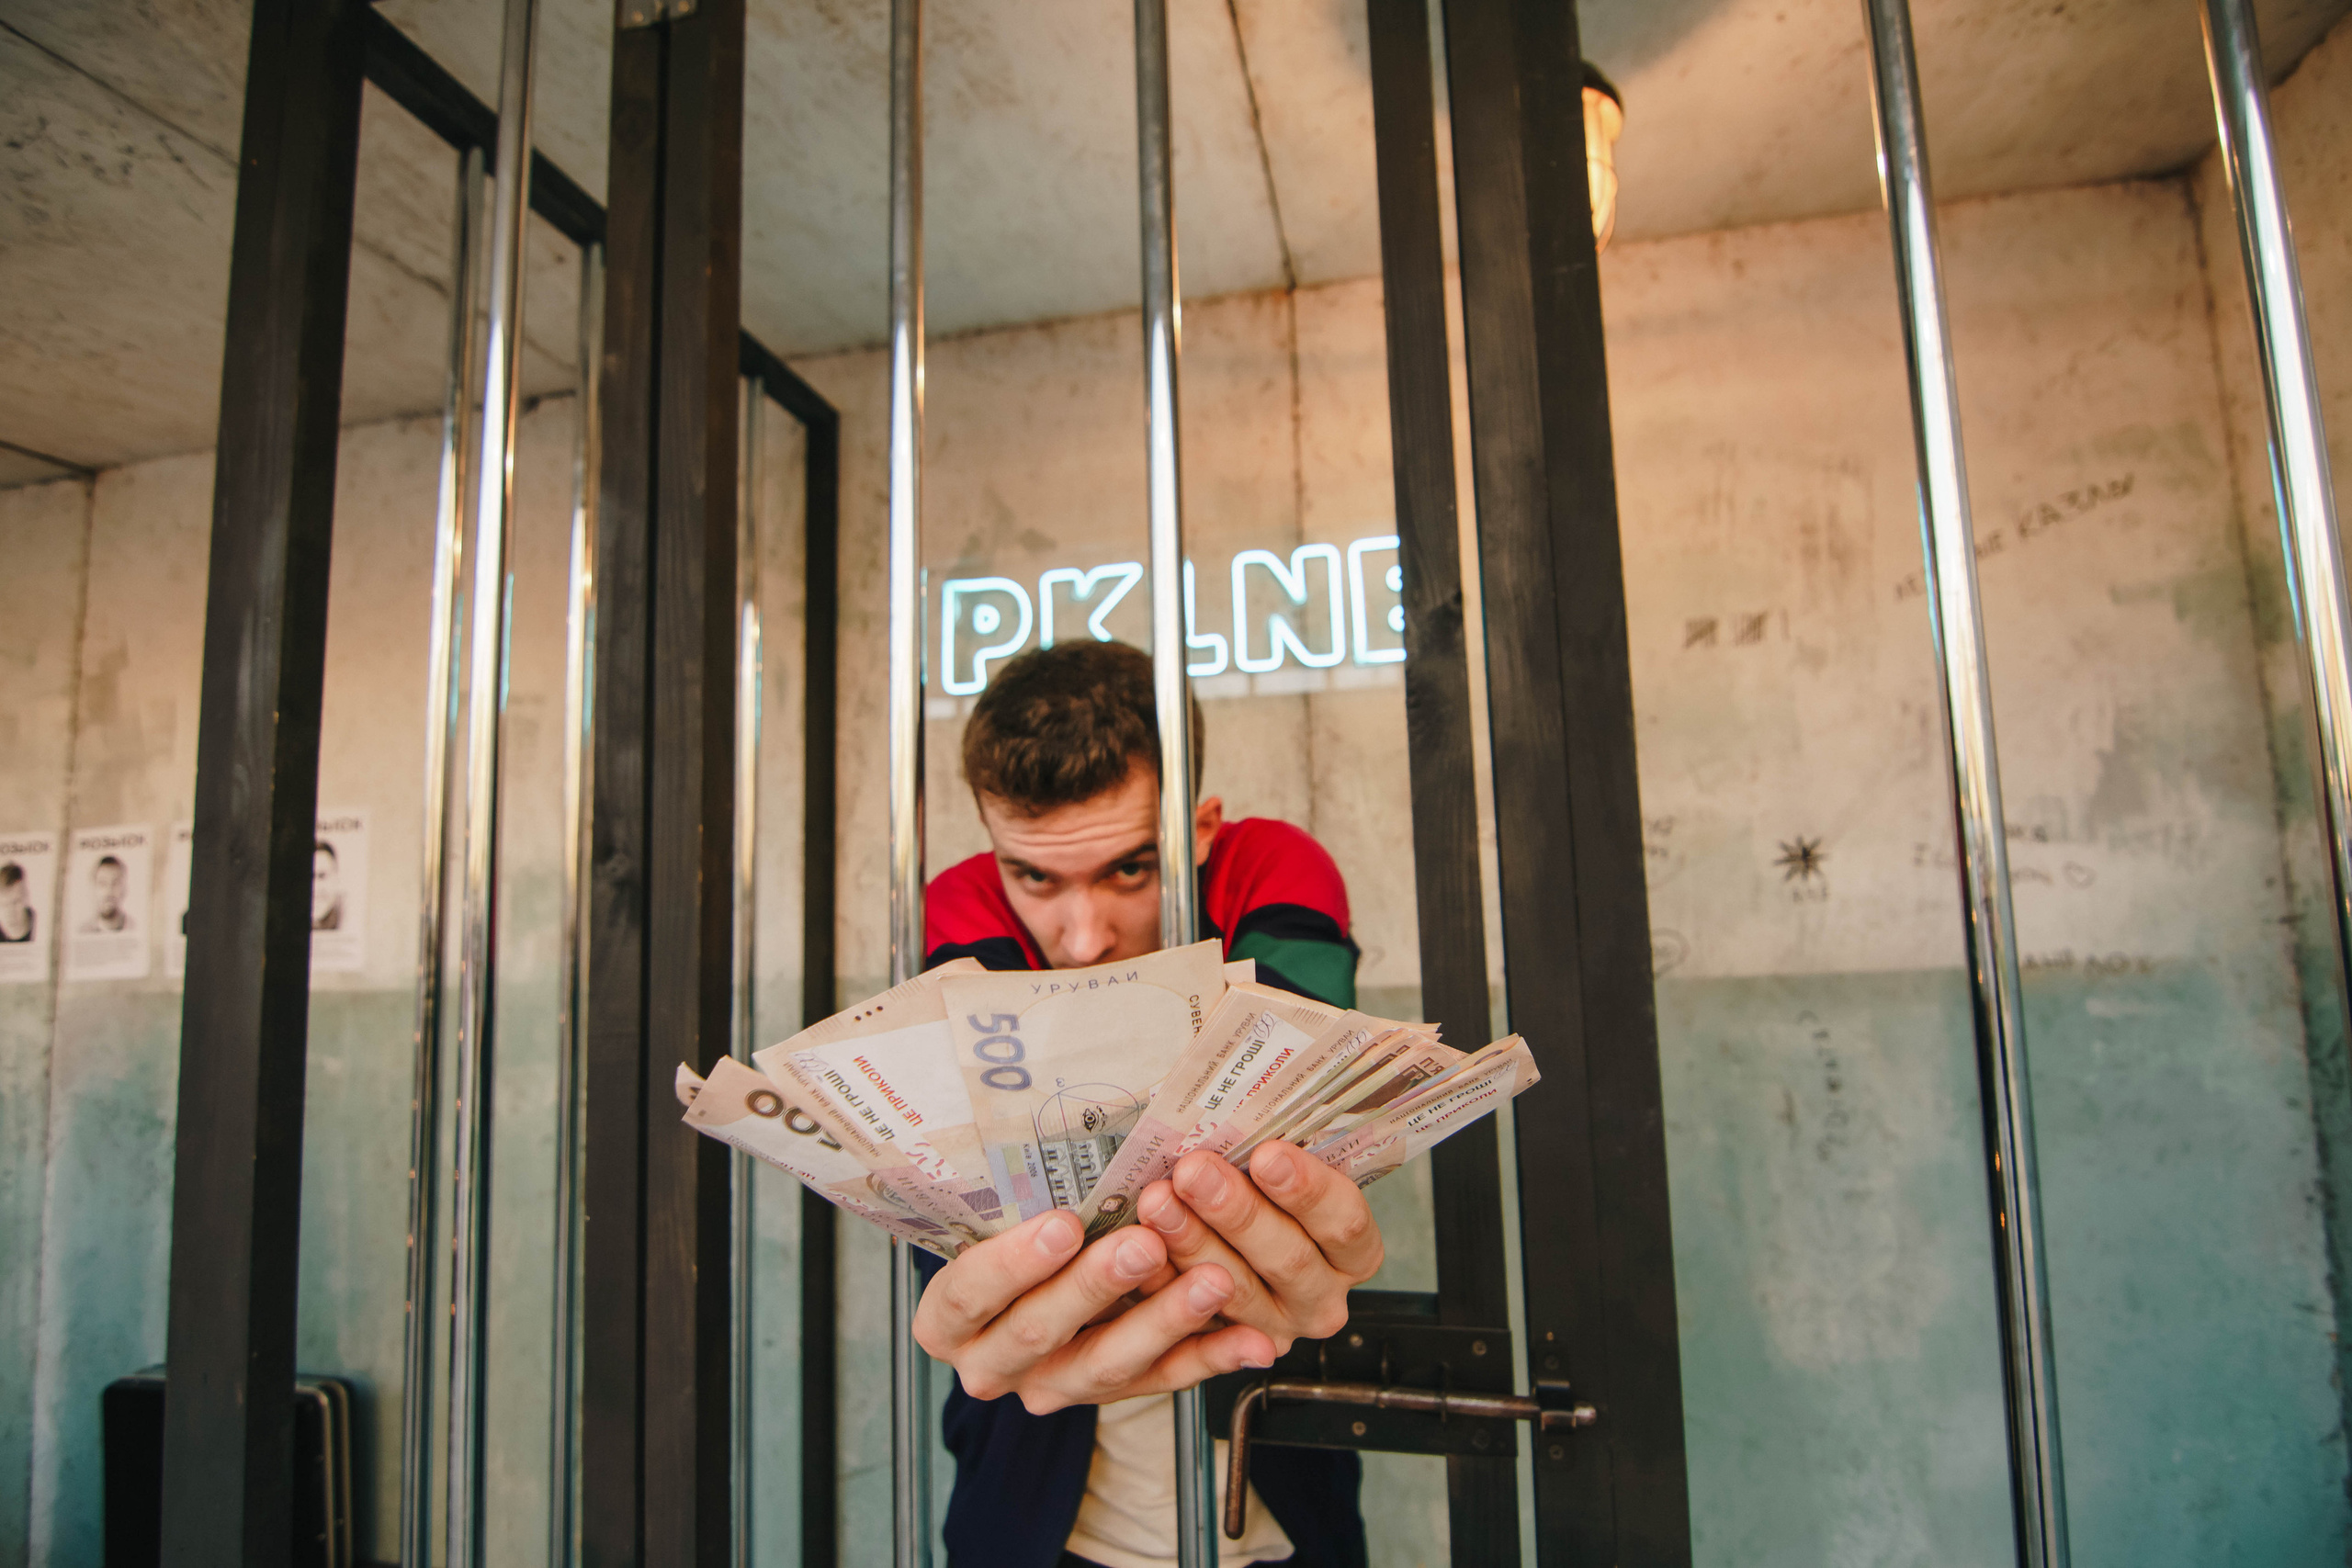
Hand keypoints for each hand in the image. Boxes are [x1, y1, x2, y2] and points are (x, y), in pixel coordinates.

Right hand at [913, 1208, 1278, 1414]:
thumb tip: (1061, 1112)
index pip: (969, 1293)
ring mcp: (1052, 1386)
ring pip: (1106, 1365)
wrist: (1030, 1288)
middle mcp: (992, 1362)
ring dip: (1164, 1321)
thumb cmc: (1013, 1228)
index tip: (1062, 1224)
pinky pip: (1165, 1381)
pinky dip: (1213, 1357)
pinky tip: (1251, 1339)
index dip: (1013, 1263)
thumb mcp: (997, 1213)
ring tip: (1211, 1283)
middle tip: (1144, 1244)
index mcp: (949, 1317)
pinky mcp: (1115, 1395)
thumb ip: (1020, 1190)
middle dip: (1095, 1286)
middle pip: (1038, 1330)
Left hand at [1133, 1141, 1383, 1354]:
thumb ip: (1278, 1146)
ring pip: (1237, 1290)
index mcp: (1352, 1250)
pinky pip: (1192, 1321)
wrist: (1229, 1236)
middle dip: (1237, 1211)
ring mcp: (1275, 1327)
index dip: (1308, 1189)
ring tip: (1157, 1201)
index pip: (1344, 1221)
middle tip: (1195, 1171)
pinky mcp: (1225, 1347)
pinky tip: (1139, 1248)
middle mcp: (1321, 1296)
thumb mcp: (1282, 1164)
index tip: (1267, 1154)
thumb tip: (1259, 1097)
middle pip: (1288, 1258)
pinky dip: (1162, 1282)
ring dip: (1193, 1243)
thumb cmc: (1258, 1186)